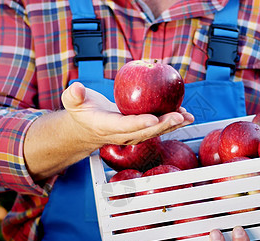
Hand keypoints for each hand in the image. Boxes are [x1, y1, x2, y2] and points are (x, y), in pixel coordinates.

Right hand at [62, 82, 193, 146]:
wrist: (87, 128)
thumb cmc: (81, 111)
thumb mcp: (72, 102)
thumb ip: (73, 95)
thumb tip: (76, 87)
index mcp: (106, 127)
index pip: (124, 126)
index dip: (139, 123)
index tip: (152, 118)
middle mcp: (122, 134)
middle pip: (145, 131)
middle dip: (163, 125)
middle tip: (178, 117)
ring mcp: (133, 135)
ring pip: (155, 131)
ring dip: (172, 125)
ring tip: (187, 116)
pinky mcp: (140, 131)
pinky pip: (157, 126)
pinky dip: (171, 121)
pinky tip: (185, 113)